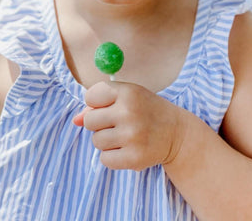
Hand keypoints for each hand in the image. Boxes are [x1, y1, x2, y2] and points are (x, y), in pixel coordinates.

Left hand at [73, 81, 187, 170]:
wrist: (177, 133)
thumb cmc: (146, 111)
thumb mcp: (127, 98)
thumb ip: (100, 104)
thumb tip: (75, 120)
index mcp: (128, 92)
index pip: (91, 96)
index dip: (95, 103)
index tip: (107, 106)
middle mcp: (129, 112)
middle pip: (89, 121)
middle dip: (98, 124)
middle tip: (116, 123)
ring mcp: (132, 136)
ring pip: (96, 141)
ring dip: (106, 141)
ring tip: (125, 136)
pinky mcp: (134, 158)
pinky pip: (105, 159)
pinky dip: (113, 156)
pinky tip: (128, 149)